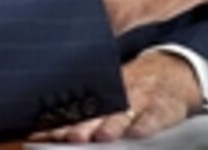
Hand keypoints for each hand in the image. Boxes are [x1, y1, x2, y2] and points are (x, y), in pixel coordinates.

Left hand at [29, 51, 200, 142]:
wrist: (172, 71)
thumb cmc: (131, 91)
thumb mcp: (107, 93)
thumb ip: (76, 113)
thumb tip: (35, 133)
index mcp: (101, 92)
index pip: (78, 106)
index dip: (62, 120)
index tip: (45, 132)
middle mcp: (119, 95)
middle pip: (100, 111)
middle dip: (86, 125)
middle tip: (74, 136)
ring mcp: (142, 100)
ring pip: (127, 112)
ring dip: (115, 123)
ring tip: (104, 134)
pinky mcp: (162, 109)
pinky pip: (154, 117)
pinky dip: (146, 124)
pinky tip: (138, 132)